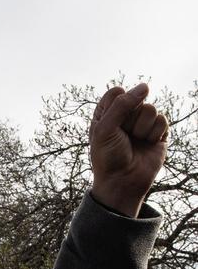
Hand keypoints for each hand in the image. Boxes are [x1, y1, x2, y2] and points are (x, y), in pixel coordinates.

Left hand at [89, 82, 167, 216]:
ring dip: (142, 127)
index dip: (117, 106)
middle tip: (123, 137)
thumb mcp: (105, 128)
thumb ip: (122, 105)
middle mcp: (125, 116)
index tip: (111, 124)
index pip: (117, 92)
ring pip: (151, 109)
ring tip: (135, 141)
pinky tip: (147, 144)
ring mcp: (142, 124)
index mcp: (107, 112)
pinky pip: (162, 120)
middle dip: (130, 119)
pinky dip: (154, 134)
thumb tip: (145, 86)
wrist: (122, 182)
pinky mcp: (158, 133)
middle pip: (136, 99)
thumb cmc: (108, 156)